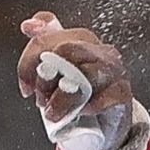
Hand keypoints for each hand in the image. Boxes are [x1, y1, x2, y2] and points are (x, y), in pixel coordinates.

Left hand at [16, 11, 134, 122]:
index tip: (26, 88)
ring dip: (63, 98)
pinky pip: (102, 98)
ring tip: (54, 113)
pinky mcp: (123, 93)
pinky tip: (80, 114)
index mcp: (82, 38)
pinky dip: (86, 108)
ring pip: (84, 75)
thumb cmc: (83, 93)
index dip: (29, 62)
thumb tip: (28, 26)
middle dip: (46, 78)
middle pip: (66, 50)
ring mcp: (115, 70)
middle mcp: (100, 50)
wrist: (109, 123)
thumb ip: (44, 43)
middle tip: (41, 99)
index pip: (47, 37)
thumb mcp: (59, 68)